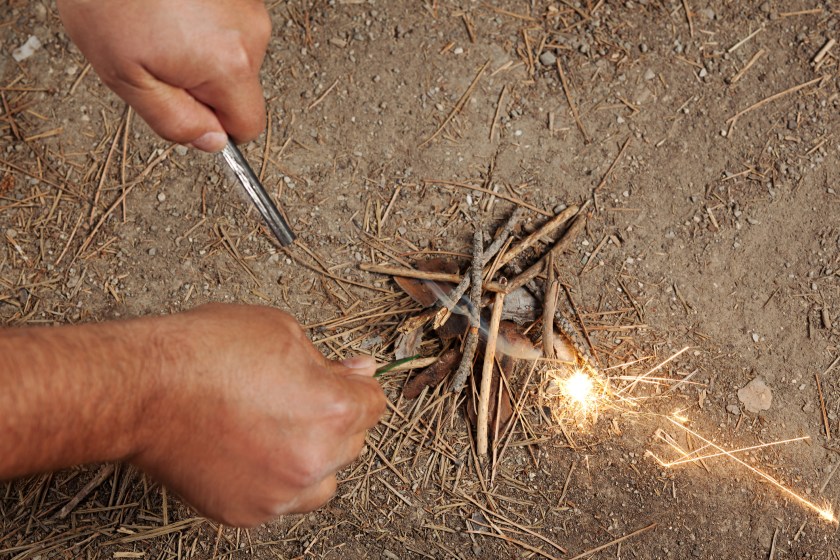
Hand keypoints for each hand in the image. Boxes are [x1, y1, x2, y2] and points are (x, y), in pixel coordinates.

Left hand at [56, 0, 270, 151]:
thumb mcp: (125, 77)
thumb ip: (172, 120)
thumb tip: (210, 142)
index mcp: (229, 65)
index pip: (248, 126)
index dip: (214, 126)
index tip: (186, 110)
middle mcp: (251, 33)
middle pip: (238, 88)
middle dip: (201, 85)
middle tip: (157, 59)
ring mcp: (249, 6)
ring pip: (232, 56)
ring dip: (199, 52)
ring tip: (157, 26)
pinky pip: (226, 26)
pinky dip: (199, 23)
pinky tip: (166, 8)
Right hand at [132, 304, 385, 526]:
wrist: (143, 389)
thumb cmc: (204, 353)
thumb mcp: (282, 332)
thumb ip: (328, 361)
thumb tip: (358, 372)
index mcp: (332, 409)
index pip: (373, 405)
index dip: (355, 388)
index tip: (343, 383)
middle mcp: (313, 457)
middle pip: (351, 442)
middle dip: (334, 419)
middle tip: (298, 398)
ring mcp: (280, 491)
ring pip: (322, 480)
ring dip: (312, 457)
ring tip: (277, 431)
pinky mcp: (247, 511)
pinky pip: (281, 500)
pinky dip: (273, 480)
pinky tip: (250, 451)